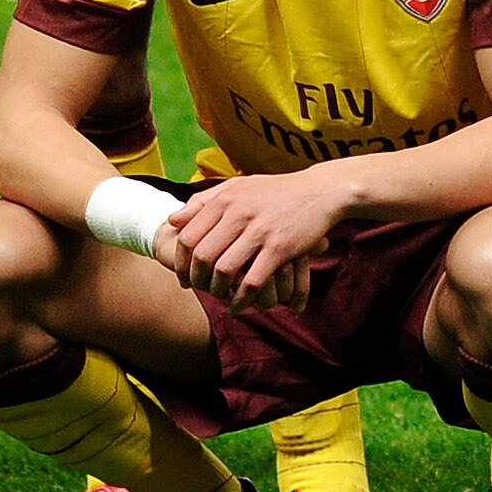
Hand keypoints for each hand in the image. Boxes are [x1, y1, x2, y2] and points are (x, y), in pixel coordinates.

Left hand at [168, 171, 349, 311]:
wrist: (319, 192)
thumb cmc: (275, 191)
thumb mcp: (237, 187)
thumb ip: (204, 201)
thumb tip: (172, 219)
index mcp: (225, 199)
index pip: (188, 235)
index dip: (180, 261)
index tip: (183, 277)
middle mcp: (238, 213)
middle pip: (202, 255)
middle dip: (196, 279)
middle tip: (199, 291)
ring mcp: (260, 231)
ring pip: (225, 270)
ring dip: (218, 291)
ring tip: (219, 297)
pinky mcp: (280, 248)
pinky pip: (253, 281)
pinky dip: (242, 298)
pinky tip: (239, 305)